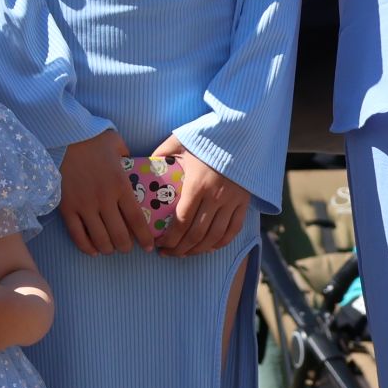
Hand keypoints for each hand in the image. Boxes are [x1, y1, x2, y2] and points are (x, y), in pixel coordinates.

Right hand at [57, 127, 150, 255]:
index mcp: (120, 185)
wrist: (62, 137)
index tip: (148, 246)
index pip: (137, 220)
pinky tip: (93, 250)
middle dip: (126, 247)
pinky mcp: (67, 208)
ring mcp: (84, 206)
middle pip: (119, 235)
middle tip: (128, 247)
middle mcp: (104, 200)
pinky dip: (87, 247)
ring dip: (108, 249)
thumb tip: (133, 166)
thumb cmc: (91, 139)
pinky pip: (77, 235)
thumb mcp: (117, 144)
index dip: (144, 237)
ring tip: (111, 248)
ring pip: (100, 239)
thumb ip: (128, 157)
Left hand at [152, 137, 249, 256]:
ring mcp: (232, 202)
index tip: (159, 244)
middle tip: (167, 252)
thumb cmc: (206, 138)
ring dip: (198, 250)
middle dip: (180, 249)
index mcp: (197, 185)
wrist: (240, 134)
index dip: (170, 238)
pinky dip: (220, 243)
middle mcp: (216, 197)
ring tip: (184, 253)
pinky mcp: (244, 203)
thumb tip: (143, 167)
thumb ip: (160, 153)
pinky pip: (233, 230)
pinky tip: (207, 248)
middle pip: (197, 234)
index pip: (181, 222)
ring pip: (215, 237)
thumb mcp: (179, 142)